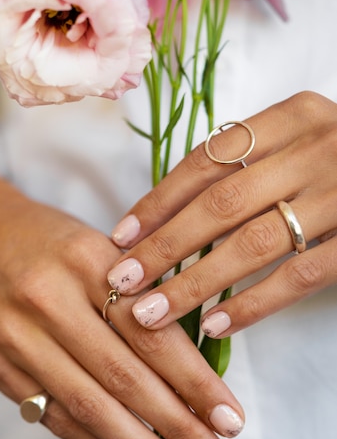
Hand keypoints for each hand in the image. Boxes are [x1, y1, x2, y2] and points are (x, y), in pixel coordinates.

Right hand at [0, 159, 243, 438]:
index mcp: (86, 260)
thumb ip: (143, 296)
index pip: (150, 333)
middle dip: (177, 429)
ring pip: (90, 408)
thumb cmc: (52, 242)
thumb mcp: (101, 247)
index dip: (195, 383)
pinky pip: (56, 419)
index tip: (231, 418)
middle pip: (123, 378)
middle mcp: (48, 300)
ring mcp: (18, 339)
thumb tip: (196, 370)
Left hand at [107, 91, 336, 335]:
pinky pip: (302, 274)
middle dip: (165, 248)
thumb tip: (164, 217)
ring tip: (154, 313)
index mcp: (294, 115)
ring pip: (254, 242)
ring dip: (197, 282)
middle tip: (123, 282)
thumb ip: (246, 164)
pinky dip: (254, 302)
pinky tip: (217, 323)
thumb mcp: (300, 141)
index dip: (158, 202)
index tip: (121, 237)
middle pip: (221, 204)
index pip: (206, 160)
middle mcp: (319, 146)